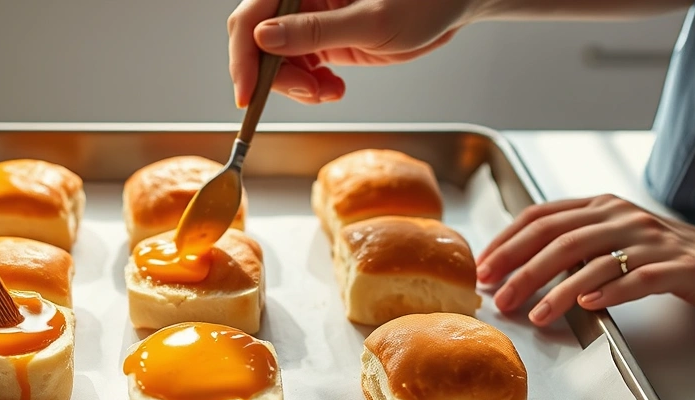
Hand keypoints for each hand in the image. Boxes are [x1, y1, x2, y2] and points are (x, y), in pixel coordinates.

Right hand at [227, 0, 474, 106]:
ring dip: (295, 87)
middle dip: (275, 77)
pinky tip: (332, 89)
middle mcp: (300, 0)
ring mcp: (309, 20)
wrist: (451, 5)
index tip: (248, 95)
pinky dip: (309, 88)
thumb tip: (263, 38)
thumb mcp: (370, 21)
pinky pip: (298, 68)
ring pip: (276, 61)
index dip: (243, 57)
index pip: (251, 17)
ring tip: (327, 93)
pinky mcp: (322, 39)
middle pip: (258, 43)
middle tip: (308, 94)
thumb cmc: (423, 1)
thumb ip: (314, 31)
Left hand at [476, 194, 694, 326]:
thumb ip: (570, 245)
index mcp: (601, 207)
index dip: (507, 241)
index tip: (483, 267)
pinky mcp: (679, 267)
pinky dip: (609, 291)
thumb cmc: (661, 255)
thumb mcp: (612, 239)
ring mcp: (652, 240)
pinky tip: (587, 306)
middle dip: (522, 269)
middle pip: (560, 239)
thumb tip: (512, 266)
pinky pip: (638, 278)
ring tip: (535, 314)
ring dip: (558, 290)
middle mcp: (623, 217)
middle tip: (499, 296)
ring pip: (593, 260)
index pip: (541, 217)